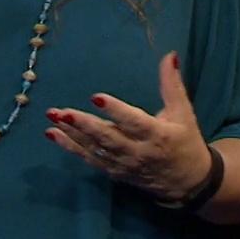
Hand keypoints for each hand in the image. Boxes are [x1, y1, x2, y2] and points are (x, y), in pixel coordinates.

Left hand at [45, 51, 211, 201]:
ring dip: (71, 135)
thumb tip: (169, 55)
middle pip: (107, 138)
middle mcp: (138, 152)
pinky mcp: (114, 172)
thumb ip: (172, 85)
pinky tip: (53, 135)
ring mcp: (123, 164)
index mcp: (157, 135)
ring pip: (94, 149)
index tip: (96, 97)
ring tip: (52, 120)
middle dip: (83, 125)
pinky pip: (89, 160)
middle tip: (62, 113)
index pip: (133, 122)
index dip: (115, 110)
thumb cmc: (185, 141)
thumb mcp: (183, 113)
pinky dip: (71, 148)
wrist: (187, 183)